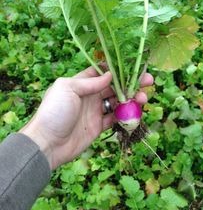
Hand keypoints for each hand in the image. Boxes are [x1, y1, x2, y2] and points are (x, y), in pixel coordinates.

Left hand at [20, 67, 152, 169]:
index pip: (102, 71)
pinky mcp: (98, 126)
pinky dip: (125, 116)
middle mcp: (90, 95)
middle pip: (114, 86)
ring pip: (118, 102)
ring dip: (132, 99)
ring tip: (144, 99)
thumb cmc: (54, 111)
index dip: (118, 68)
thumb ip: (90, 81)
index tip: (133, 66)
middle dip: (131, 83)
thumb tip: (110, 75)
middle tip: (148, 81)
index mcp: (81, 83)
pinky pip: (115, 118)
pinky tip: (135, 113)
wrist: (47, 143)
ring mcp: (95, 111)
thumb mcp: (67, 88)